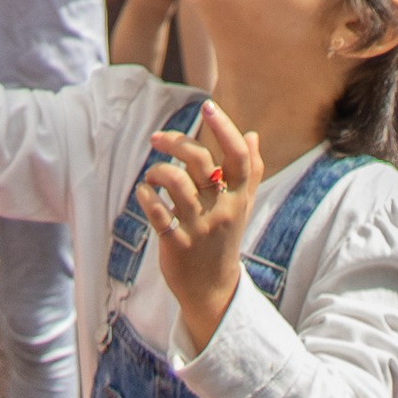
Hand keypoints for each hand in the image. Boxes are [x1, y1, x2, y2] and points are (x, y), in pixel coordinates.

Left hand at [135, 97, 260, 350]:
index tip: (208, 106)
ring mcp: (199, 228)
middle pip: (201, 162)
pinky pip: (158, 213)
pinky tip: (144, 193)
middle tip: (157, 139)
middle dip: (176, 142)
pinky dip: (146, 196)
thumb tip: (253, 134)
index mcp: (238, 197)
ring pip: (176, 184)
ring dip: (158, 170)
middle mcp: (221, 210)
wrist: (213, 291)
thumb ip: (250, 171)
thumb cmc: (225, 239)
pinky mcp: (177, 244)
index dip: (224, 128)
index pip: (238, 157)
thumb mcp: (243, 206)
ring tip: (152, 175)